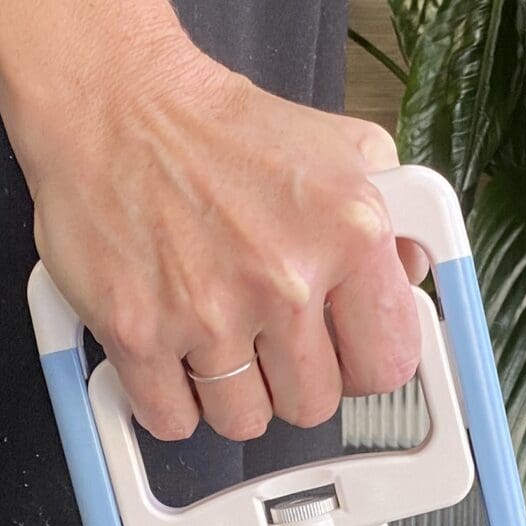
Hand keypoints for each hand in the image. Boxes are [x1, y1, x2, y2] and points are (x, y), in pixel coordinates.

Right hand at [15, 41, 425, 442]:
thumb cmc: (218, 128)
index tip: (345, 357)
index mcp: (349, 233)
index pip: (387, 363)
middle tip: (269, 343)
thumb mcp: (342, 148)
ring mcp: (209, 312)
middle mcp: (285, 279)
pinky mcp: (138, 332)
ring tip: (216, 344)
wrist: (114, 104)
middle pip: (313, 405)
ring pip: (242, 421)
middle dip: (292, 381)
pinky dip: (170, 401)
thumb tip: (411, 281)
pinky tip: (172, 358)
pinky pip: (170, 419)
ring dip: (231, 395)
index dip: (362, 365)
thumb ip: (393, 218)